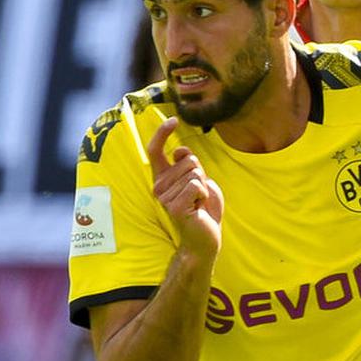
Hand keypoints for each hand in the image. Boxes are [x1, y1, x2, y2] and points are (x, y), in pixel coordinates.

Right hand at [146, 117, 223, 259]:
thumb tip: (179, 150)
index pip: (155, 150)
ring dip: (204, 187)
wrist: (204, 239)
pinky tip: (198, 209)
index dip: (162, 133)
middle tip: (198, 195)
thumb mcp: (200, 181)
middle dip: (201, 174)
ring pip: (195, 173)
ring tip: (198, 204)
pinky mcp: (174, 207)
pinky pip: (197, 185)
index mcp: (162, 178)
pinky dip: (204, 195)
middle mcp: (158, 187)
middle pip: (189, 160)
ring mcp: (164, 197)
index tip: (174, 120)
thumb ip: (190, 165)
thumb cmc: (203, 210)